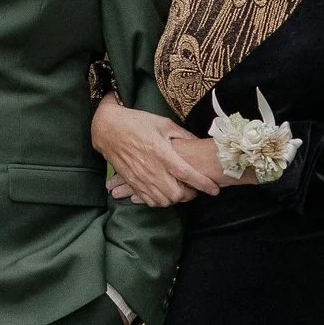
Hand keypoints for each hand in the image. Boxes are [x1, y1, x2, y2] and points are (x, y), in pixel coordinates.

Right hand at [91, 96, 219, 205]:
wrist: (108, 128)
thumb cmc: (137, 123)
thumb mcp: (163, 123)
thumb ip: (183, 135)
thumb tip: (198, 143)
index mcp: (162, 152)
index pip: (187, 174)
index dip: (204, 184)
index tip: (215, 189)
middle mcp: (152, 168)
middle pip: (176, 194)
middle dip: (190, 195)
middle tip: (194, 188)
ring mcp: (140, 177)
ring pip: (163, 201)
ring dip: (175, 199)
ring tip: (180, 190)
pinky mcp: (132, 182)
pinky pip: (148, 200)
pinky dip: (160, 201)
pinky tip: (164, 193)